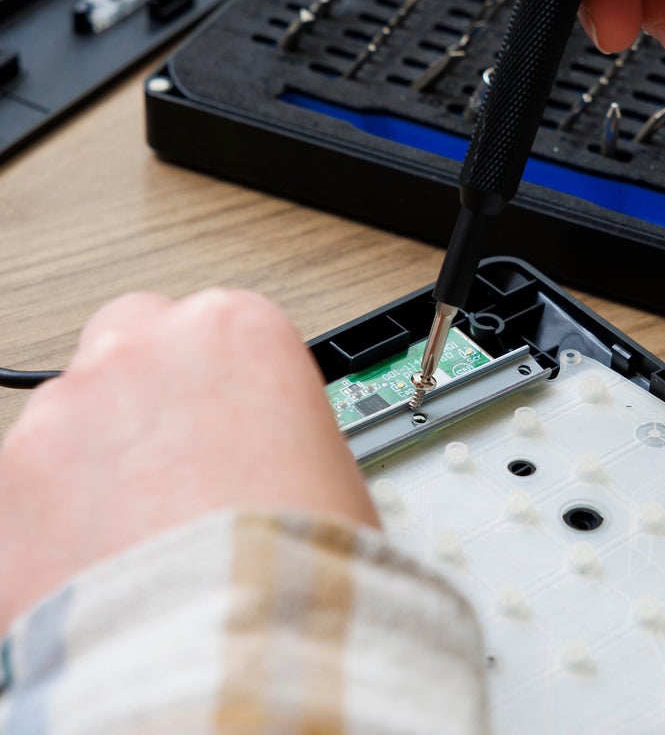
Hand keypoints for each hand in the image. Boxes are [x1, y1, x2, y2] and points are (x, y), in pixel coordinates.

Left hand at [0, 289, 377, 631]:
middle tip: (172, 456)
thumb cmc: (292, 561)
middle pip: (134, 340)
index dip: (224, 380)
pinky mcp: (8, 475)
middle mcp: (146, 348)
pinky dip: (53, 510)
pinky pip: (29, 477)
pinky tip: (98, 557)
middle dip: (147, 388)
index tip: (224, 418)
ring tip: (135, 528)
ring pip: (74, 409)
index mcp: (237, 329)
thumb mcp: (322, 462)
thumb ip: (273, 425)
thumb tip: (256, 447)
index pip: (219, 324)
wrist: (229, 651)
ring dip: (98, 452)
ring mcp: (69, 406)